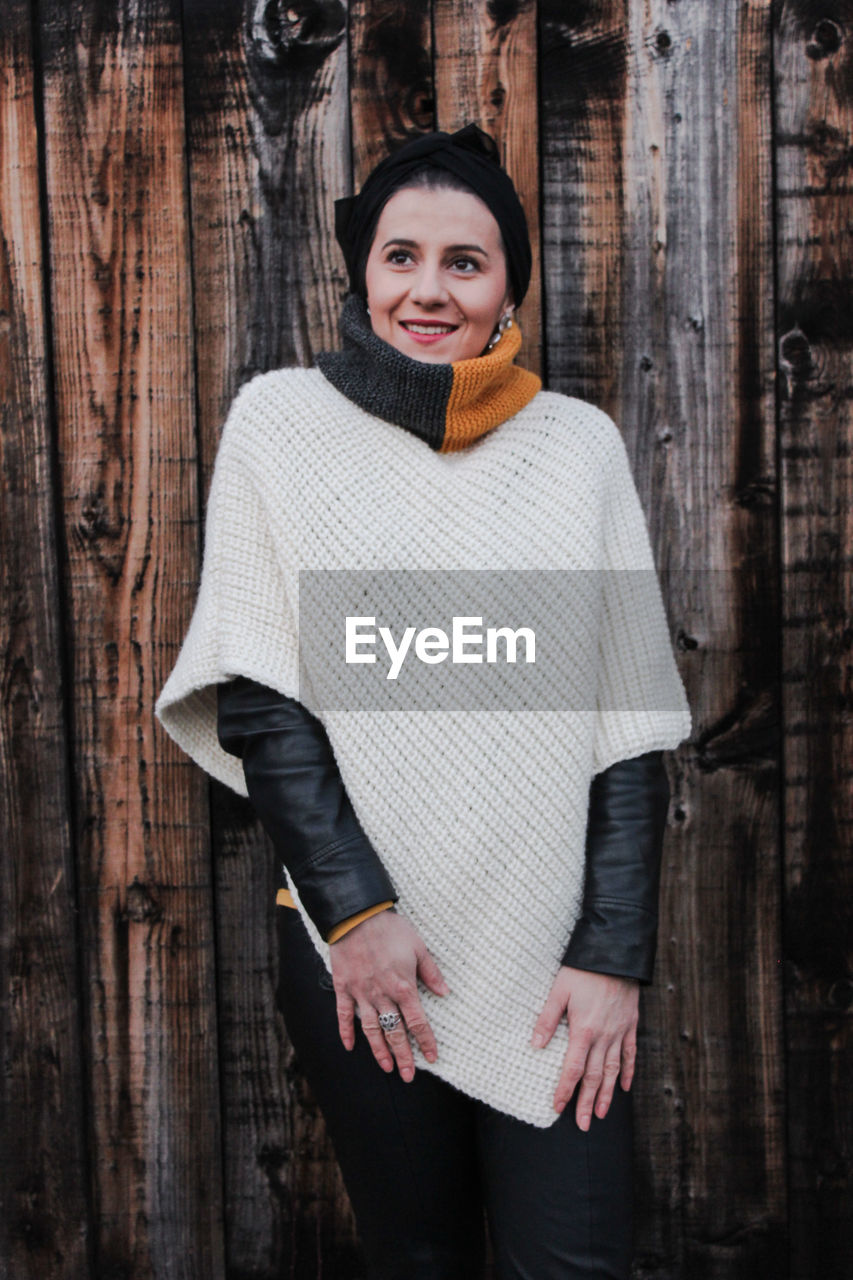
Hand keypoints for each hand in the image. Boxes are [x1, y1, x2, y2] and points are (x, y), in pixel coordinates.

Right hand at [330, 909, 449, 1082]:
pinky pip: (344, 1015)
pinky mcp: (343, 988)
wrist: (357, 916)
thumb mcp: (418, 947)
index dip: (426, 1041)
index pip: (417, 1022)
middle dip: (403, 1056)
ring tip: (387, 1068)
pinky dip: (346, 1032)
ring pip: (372, 1029)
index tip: (433, 1057)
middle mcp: (382, 995)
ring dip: (379, 1051)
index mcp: (403, 986)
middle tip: (408, 1076)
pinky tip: (350, 1046)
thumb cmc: (390, 929)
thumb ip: (431, 972)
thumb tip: (445, 992)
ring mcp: (361, 993)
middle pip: (395, 1032)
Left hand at [531, 966, 638, 1128]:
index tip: (557, 1108)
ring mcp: (620, 1032)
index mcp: (583, 1031)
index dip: (564, 1091)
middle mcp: (604, 1036)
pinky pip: (631, 1053)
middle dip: (587, 1102)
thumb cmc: (583, 970)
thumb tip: (535, 1046)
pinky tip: (624, 1086)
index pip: (573, 1070)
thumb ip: (547, 1019)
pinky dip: (628, 1071)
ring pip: (613, 1070)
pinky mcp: (631, 1024)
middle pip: (594, 1077)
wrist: (615, 954)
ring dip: (607, 1094)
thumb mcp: (559, 991)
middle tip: (584, 1124)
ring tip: (601, 1113)